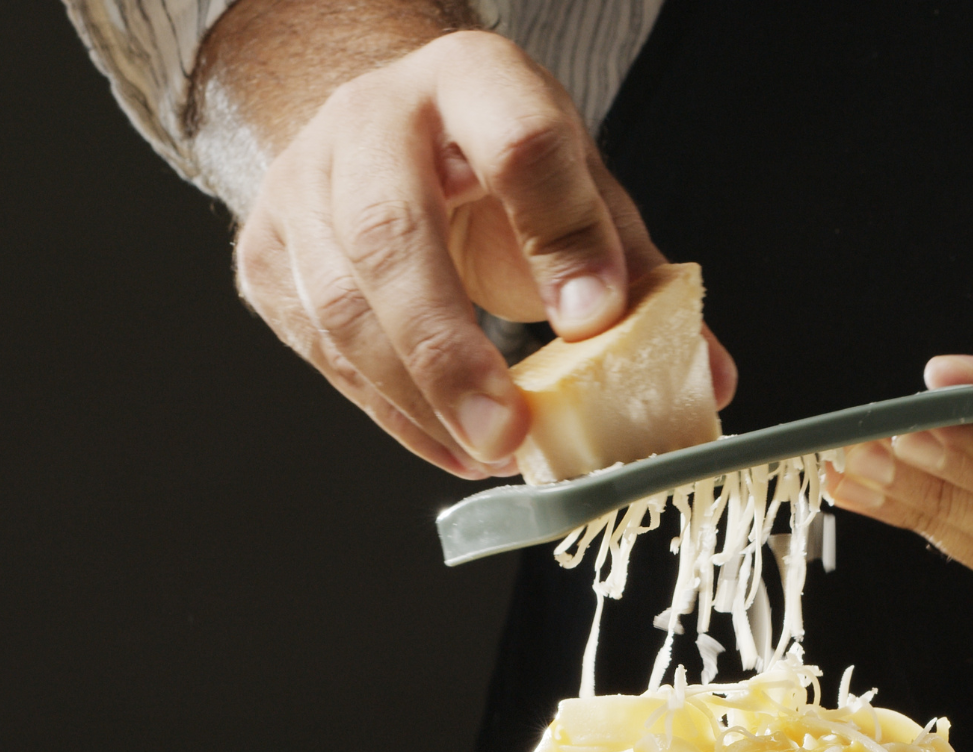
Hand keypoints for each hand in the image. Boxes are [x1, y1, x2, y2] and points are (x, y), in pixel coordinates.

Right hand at [205, 13, 733, 476]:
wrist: (390, 138)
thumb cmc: (497, 168)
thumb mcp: (579, 191)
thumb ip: (635, 276)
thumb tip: (707, 376)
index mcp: (470, 79)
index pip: (518, 143)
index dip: (561, 235)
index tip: (593, 320)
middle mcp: (369, 119)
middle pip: (390, 233)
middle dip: (450, 349)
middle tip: (510, 431)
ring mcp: (302, 185)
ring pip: (341, 306)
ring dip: (419, 398)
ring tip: (492, 451)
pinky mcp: (266, 254)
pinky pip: (322, 352)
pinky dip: (392, 413)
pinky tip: (450, 444)